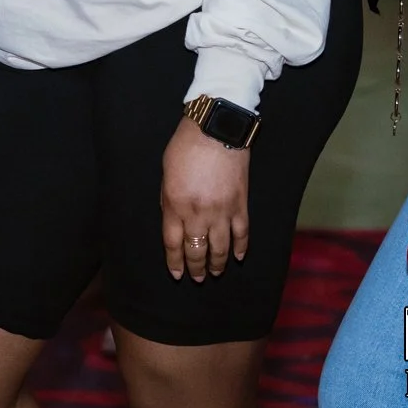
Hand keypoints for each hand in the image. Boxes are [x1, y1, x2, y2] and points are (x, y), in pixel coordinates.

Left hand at [161, 117, 250, 281]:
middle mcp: (198, 213)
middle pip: (196, 250)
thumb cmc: (185, 146)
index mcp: (175, 205)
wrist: (216, 129)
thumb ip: (167, 199)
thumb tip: (172, 219)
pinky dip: (241, 248)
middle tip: (197, 278)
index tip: (177, 273)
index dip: (175, 262)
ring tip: (215, 273)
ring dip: (217, 264)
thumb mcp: (165, 173)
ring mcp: (221, 211)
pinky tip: (238, 257)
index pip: (173, 244)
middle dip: (195, 268)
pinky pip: (242, 233)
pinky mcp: (240, 204)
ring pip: (220, 248)